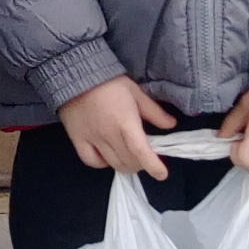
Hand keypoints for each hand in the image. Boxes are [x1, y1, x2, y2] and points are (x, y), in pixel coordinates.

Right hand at [58, 73, 180, 180]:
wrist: (77, 74)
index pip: (140, 150)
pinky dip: (102, 164)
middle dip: (140, 164)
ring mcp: (91, 138)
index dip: (152, 165)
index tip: (162, 174)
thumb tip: (171, 125)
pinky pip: (91, 161)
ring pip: (112, 164)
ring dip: (125, 165)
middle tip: (144, 157)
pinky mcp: (77, 139)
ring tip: (129, 159)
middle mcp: (108, 134)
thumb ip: (153, 111)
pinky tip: (107, 157)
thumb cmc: (110, 82)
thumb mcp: (136, 92)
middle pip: (128, 161)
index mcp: (125, 122)